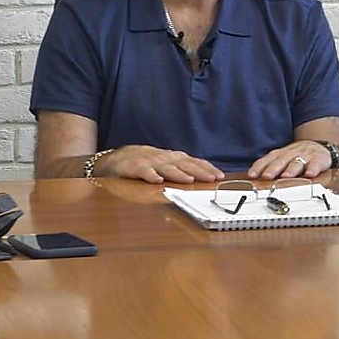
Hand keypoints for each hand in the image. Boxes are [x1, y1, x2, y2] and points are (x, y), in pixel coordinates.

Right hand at [100, 146, 222, 183]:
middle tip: (212, 178)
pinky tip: (156, 180)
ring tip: (189, 180)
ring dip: (178, 173)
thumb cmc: (146, 162)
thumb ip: (183, 169)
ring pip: (166, 167)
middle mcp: (165, 158)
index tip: (220, 176)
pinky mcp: (135, 166)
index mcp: (174, 158)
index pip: (194, 162)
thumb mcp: (167, 164)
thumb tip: (204, 177)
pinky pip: (143, 171)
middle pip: (184, 164)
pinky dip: (150, 175)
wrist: (118, 158)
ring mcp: (150, 161)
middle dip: (199, 172)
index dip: (207, 168)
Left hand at [248, 140, 330, 179]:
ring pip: (297, 162)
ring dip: (291, 169)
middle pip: (281, 160)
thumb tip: (251, 178)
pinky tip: (310, 174)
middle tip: (267, 176)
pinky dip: (313, 169)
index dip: (259, 167)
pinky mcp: (319, 159)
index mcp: (281, 154)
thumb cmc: (297, 156)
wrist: (319, 146)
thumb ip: (269, 166)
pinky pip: (316, 164)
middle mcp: (292, 154)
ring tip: (286, 175)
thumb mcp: (282, 158)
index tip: (252, 175)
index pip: (268, 160)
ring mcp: (305, 156)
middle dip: (274, 168)